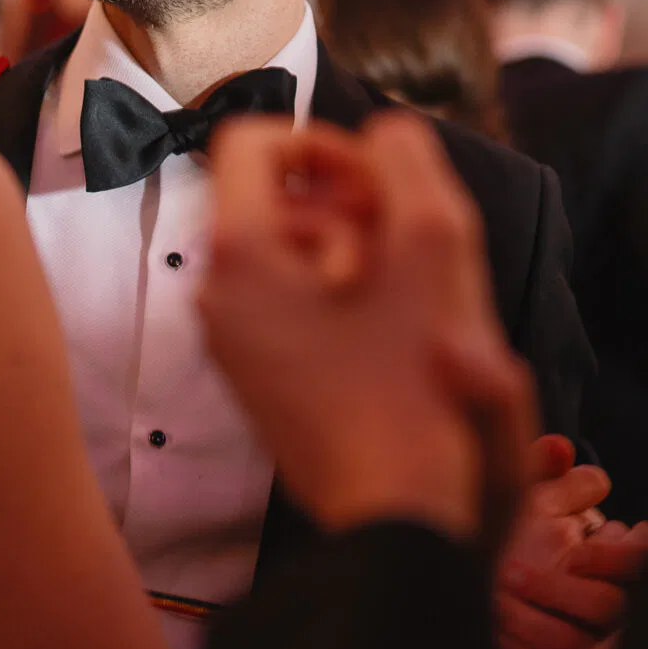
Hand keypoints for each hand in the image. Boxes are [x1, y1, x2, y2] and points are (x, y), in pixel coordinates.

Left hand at [200, 112, 535, 543]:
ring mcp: (229, 342)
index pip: (252, 141)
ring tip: (402, 293)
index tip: (381, 184)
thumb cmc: (414, 389)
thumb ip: (409, 163)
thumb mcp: (433, 250)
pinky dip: (338, 297)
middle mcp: (214, 294)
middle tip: (402, 244)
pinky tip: (387, 331)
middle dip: (348, 202)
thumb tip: (386, 132)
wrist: (393, 516)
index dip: (326, 143)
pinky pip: (289, 303)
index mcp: (237, 253)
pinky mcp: (255, 378)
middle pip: (273, 198)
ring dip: (353, 250)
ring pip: (288, 253)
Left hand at [490, 437, 647, 648]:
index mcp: (618, 560)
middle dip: (561, 589)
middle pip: (611, 606)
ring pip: (578, 647)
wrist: (479, 593)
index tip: (573, 549)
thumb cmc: (518, 537)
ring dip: (535, 625)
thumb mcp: (530, 499)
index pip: (643, 562)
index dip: (618, 557)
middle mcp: (613, 608)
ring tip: (497, 603)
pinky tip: (495, 642)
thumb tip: (560, 448)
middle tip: (512, 573)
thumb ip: (547, 469)